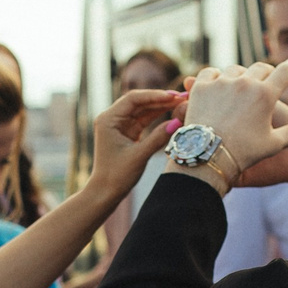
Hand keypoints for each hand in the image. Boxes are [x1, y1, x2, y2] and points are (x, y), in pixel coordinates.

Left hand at [82, 87, 189, 204]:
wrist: (105, 192)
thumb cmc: (117, 176)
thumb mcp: (139, 156)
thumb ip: (158, 138)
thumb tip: (177, 122)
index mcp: (109, 119)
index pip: (133, 99)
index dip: (155, 95)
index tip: (173, 96)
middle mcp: (112, 118)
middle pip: (139, 101)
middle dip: (160, 99)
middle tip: (181, 97)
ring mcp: (120, 124)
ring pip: (143, 109)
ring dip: (161, 106)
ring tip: (181, 102)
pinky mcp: (127, 132)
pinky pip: (144, 119)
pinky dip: (157, 116)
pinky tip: (172, 112)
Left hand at [179, 60, 287, 187]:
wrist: (208, 156)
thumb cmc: (243, 153)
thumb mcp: (272, 145)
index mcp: (265, 95)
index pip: (285, 72)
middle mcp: (244, 83)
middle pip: (260, 68)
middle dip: (267, 72)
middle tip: (268, 77)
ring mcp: (221, 83)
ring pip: (235, 70)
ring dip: (242, 75)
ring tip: (241, 83)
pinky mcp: (201, 87)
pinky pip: (210, 73)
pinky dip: (217, 76)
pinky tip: (219, 83)